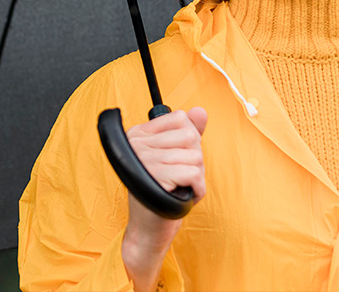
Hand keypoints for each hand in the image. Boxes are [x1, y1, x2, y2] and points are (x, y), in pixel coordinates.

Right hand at [121, 107, 206, 290]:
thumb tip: (200, 111)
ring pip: (196, 156)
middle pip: (191, 136)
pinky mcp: (155, 179)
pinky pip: (194, 174)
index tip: (177, 157)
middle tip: (181, 177)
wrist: (149, 228)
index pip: (180, 118)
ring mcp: (145, 161)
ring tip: (182, 187)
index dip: (189, 139)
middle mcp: (138, 144)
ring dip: (197, 176)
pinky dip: (198, 188)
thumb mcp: (174, 156)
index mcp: (139, 134)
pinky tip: (186, 195)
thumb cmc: (163, 189)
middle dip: (196, 160)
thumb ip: (187, 132)